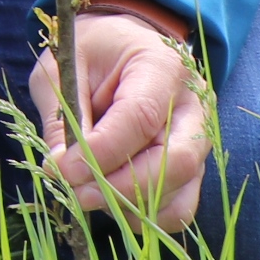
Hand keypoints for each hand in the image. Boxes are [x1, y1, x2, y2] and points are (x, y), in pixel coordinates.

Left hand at [29, 10, 212, 232]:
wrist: (120, 47)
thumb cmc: (89, 53)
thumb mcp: (64, 70)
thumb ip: (64, 119)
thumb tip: (60, 171)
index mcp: (162, 65)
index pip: (141, 117)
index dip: (102, 152)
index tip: (63, 169)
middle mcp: (193, 106)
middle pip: (174, 161)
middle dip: (120, 186)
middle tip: (76, 192)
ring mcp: (199, 140)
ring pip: (180, 192)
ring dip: (129, 204)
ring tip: (88, 190)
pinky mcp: (193, 167)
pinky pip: (179, 206)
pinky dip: (143, 213)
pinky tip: (109, 198)